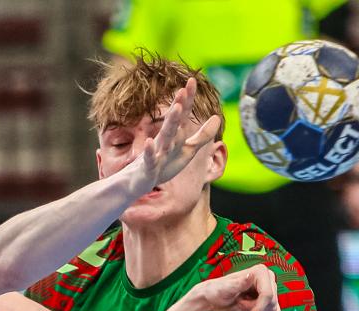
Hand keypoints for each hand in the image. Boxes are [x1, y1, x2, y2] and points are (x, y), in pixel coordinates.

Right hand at [126, 76, 222, 190]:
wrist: (140, 182)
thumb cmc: (165, 164)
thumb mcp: (188, 150)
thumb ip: (203, 135)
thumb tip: (218, 117)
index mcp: (175, 134)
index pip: (183, 114)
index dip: (188, 98)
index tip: (192, 80)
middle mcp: (166, 140)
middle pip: (174, 121)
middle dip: (179, 105)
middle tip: (183, 89)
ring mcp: (157, 152)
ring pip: (165, 136)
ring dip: (170, 122)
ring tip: (177, 108)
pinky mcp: (149, 167)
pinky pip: (150, 159)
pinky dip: (149, 151)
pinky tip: (148, 142)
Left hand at [195, 265, 280, 310]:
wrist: (213, 298)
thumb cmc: (217, 290)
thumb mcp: (226, 288)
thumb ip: (239, 283)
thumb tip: (250, 276)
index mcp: (260, 272)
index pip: (268, 295)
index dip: (259, 308)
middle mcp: (268, 279)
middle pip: (272, 303)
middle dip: (255, 309)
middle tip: (240, 303)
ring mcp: (270, 289)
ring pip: (273, 309)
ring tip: (243, 305)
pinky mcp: (269, 300)